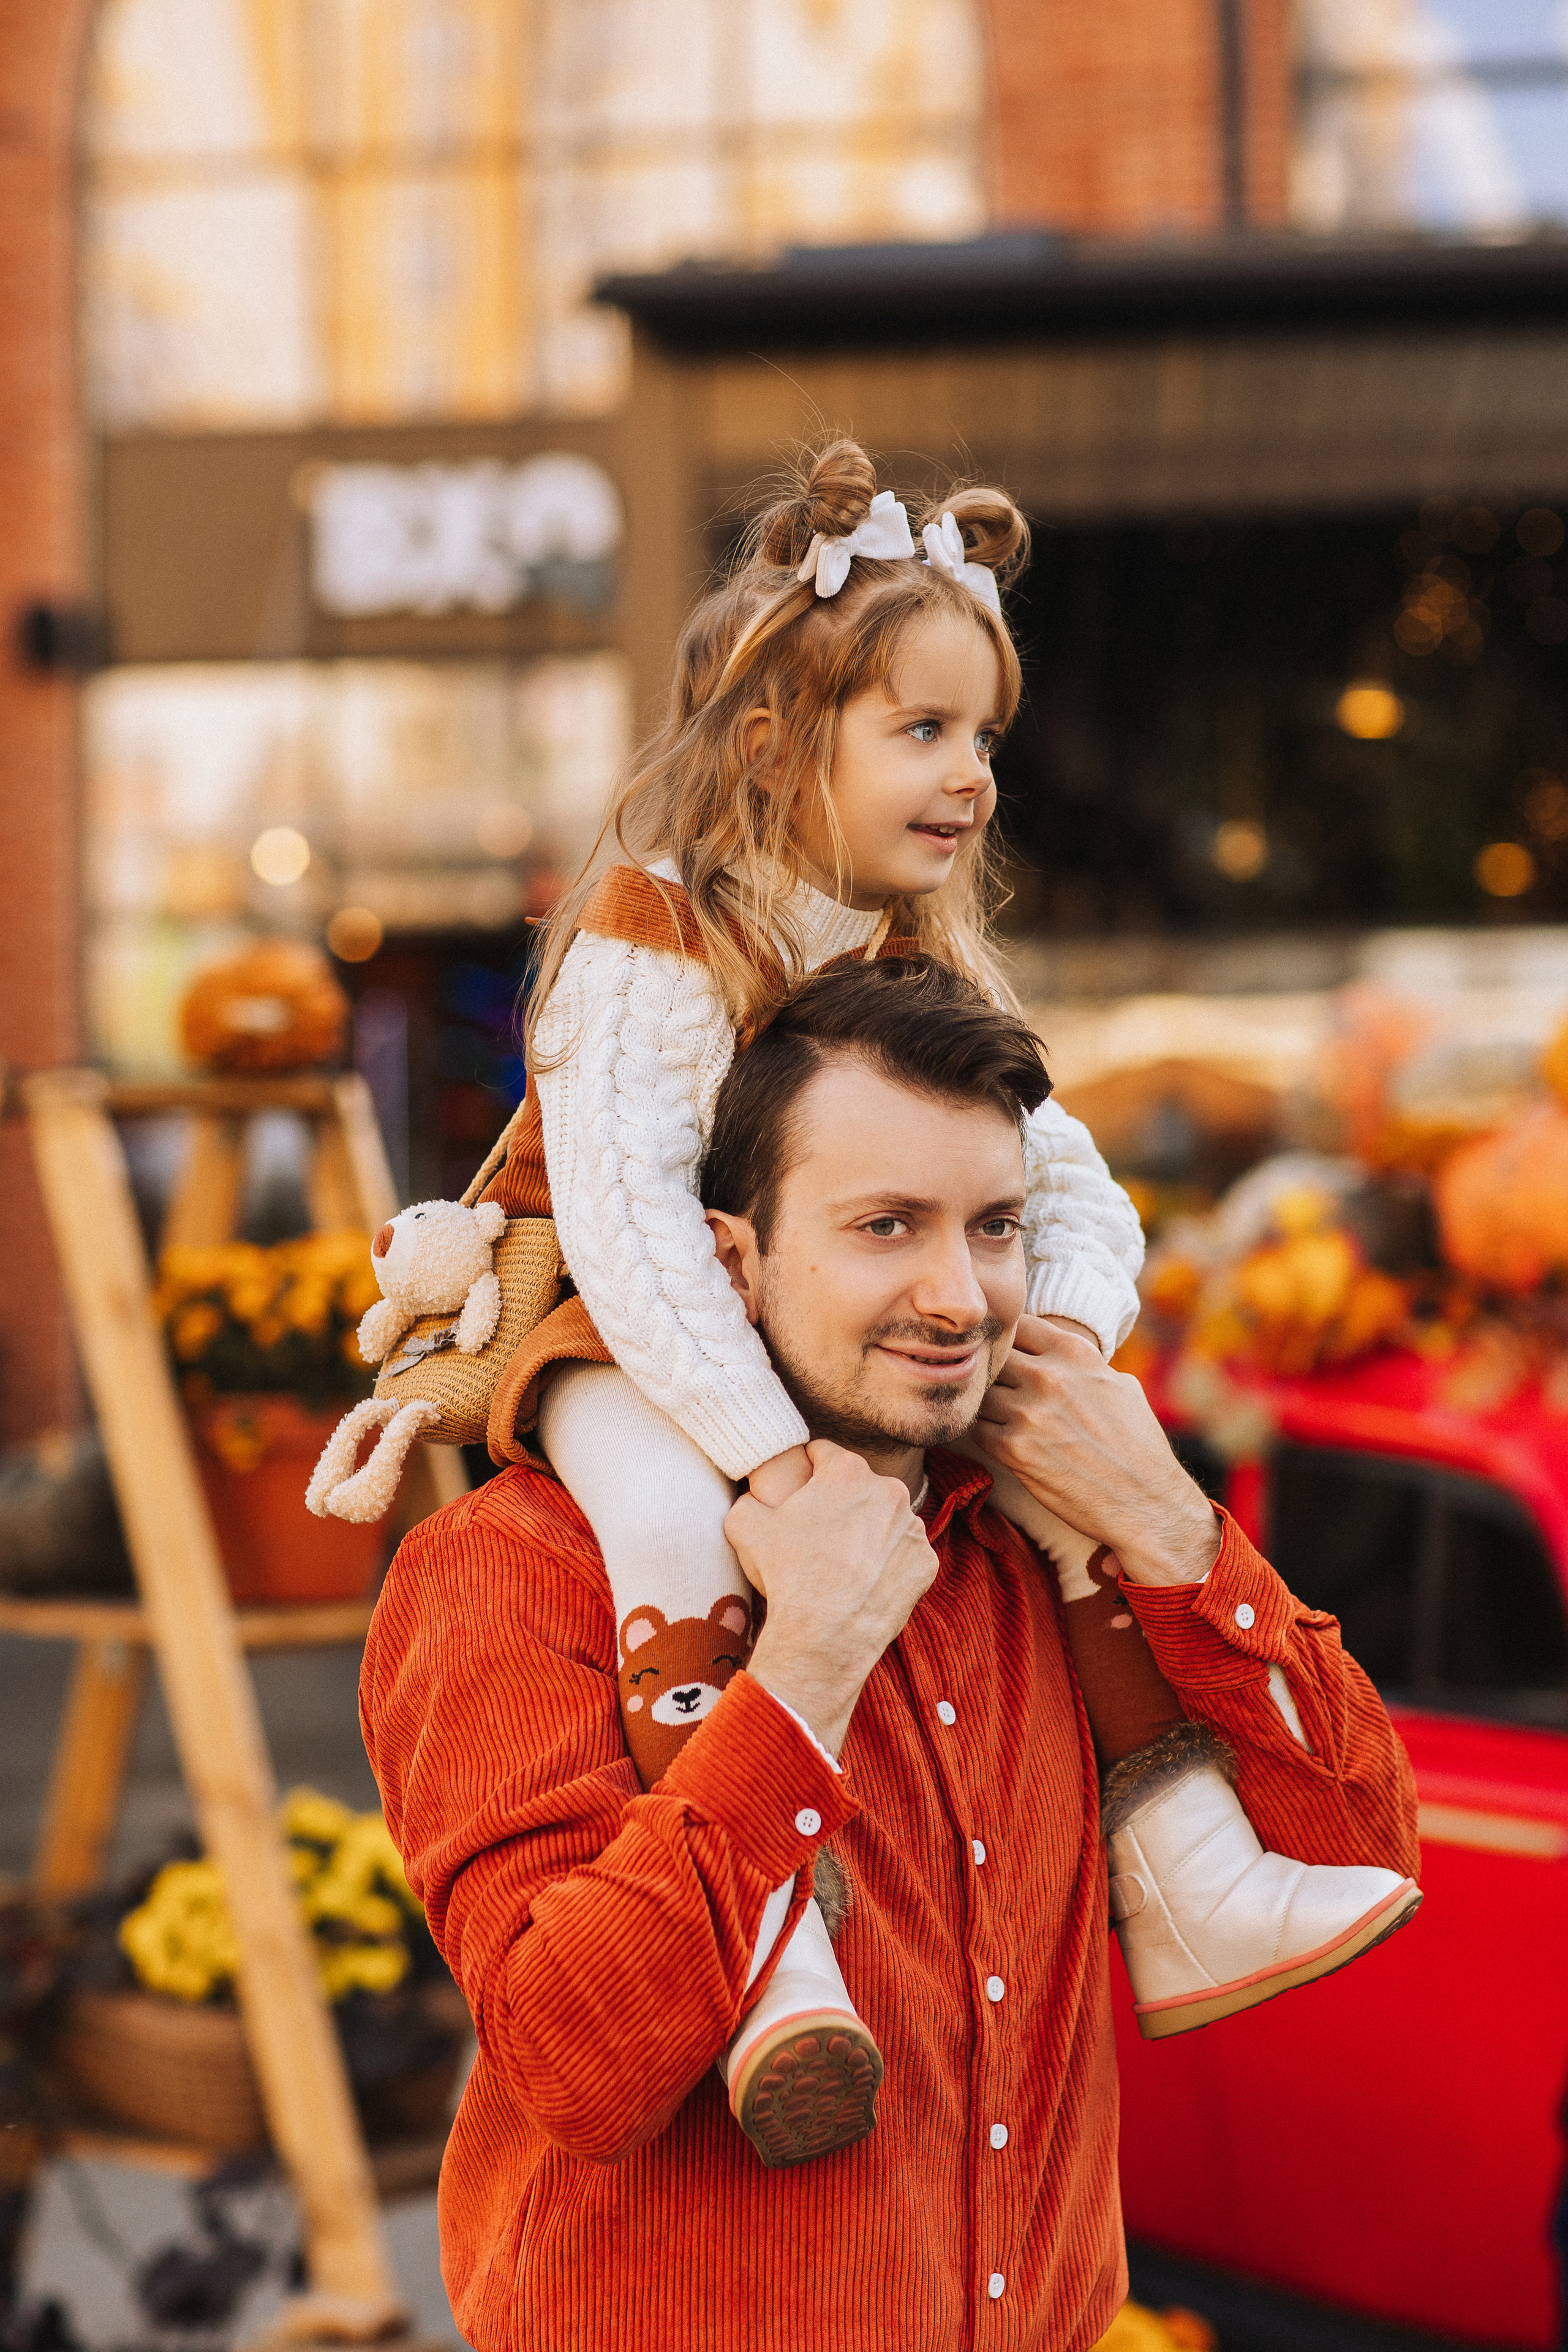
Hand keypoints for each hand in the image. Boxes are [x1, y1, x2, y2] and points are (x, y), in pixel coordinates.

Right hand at [726, 1440, 937, 1753]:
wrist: (824, 1634)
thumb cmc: (785, 1575)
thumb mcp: (745, 1524)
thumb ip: (749, 1497)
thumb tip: (751, 1495)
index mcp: (848, 1471)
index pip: (825, 1455)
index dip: (808, 1471)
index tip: (801, 1492)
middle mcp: (890, 1491)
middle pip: (860, 1487)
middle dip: (842, 1502)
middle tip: (821, 1533)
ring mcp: (913, 1528)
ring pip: (886, 1519)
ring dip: (869, 1532)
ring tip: (844, 1562)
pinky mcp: (926, 1562)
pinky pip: (904, 1554)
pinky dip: (889, 1564)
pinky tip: (866, 1582)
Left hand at [971, 1314, 1218, 1586]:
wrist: (1145, 1504)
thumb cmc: (1140, 1448)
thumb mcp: (1122, 1388)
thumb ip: (1085, 1367)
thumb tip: (1063, 1360)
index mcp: (1075, 1353)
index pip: (1018, 1324)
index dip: (1008, 1338)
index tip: (1006, 1352)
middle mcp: (1048, 1376)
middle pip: (993, 1356)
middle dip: (991, 1370)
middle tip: (995, 1386)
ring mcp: (1027, 1412)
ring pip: (979, 1392)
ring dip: (984, 1404)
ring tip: (996, 1415)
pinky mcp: (1013, 1449)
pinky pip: (977, 1428)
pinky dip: (983, 1432)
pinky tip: (997, 1439)